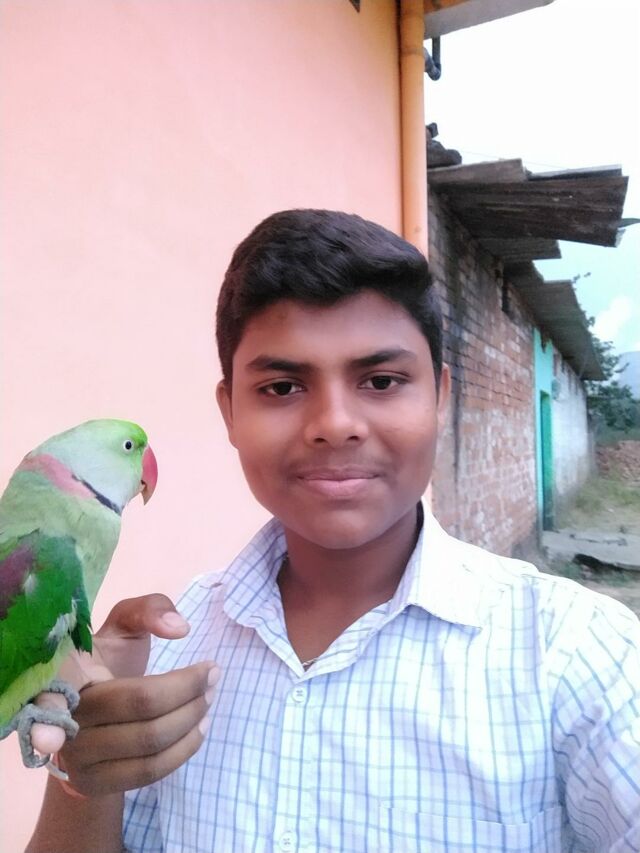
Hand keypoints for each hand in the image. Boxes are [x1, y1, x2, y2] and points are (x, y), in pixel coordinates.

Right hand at [31, 595, 218, 794]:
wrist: (91, 716)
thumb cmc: (107, 661)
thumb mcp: (122, 625)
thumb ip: (148, 609)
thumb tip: (177, 628)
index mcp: (62, 674)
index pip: (51, 697)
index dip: (49, 718)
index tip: (53, 739)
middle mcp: (63, 720)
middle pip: (139, 706)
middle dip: (187, 688)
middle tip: (213, 673)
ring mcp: (76, 758)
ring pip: (149, 742)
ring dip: (192, 717)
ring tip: (210, 696)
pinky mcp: (94, 783)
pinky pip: (149, 771)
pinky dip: (184, 749)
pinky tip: (200, 727)